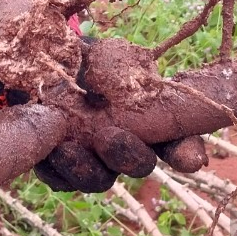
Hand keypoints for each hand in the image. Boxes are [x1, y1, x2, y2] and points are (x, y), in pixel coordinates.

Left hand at [25, 37, 208, 192]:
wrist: (45, 68)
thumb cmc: (84, 59)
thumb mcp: (102, 55)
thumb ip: (116, 65)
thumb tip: (126, 68)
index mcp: (149, 118)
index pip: (178, 142)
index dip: (186, 152)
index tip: (191, 159)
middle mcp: (127, 145)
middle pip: (138, 164)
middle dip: (128, 156)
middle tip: (110, 137)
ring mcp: (96, 160)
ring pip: (100, 179)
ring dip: (86, 168)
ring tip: (67, 149)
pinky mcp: (61, 168)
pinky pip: (62, 180)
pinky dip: (55, 170)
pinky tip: (48, 153)